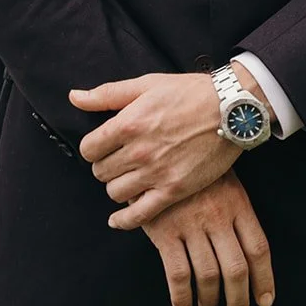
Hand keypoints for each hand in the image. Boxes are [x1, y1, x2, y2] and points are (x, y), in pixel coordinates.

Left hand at [72, 64, 270, 229]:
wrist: (231, 109)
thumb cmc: (189, 92)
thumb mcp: (146, 84)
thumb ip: (107, 94)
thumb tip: (74, 97)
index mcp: (128, 123)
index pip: (89, 149)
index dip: (94, 148)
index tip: (104, 146)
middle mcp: (139, 151)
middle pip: (100, 172)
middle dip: (106, 166)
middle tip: (120, 161)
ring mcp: (156, 173)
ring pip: (115, 193)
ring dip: (118, 186)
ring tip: (129, 178)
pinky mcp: (174, 190)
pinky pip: (138, 216)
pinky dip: (124, 220)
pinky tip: (118, 219)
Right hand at [143, 171, 273, 305]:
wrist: (159, 146)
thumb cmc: (195, 165)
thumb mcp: (225, 179)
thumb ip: (237, 212)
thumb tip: (249, 251)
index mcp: (238, 203)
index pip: (258, 248)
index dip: (265, 279)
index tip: (265, 300)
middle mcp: (218, 217)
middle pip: (236, 268)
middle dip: (239, 300)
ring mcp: (191, 225)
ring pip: (208, 275)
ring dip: (210, 301)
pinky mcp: (165, 231)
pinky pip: (177, 274)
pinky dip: (181, 298)